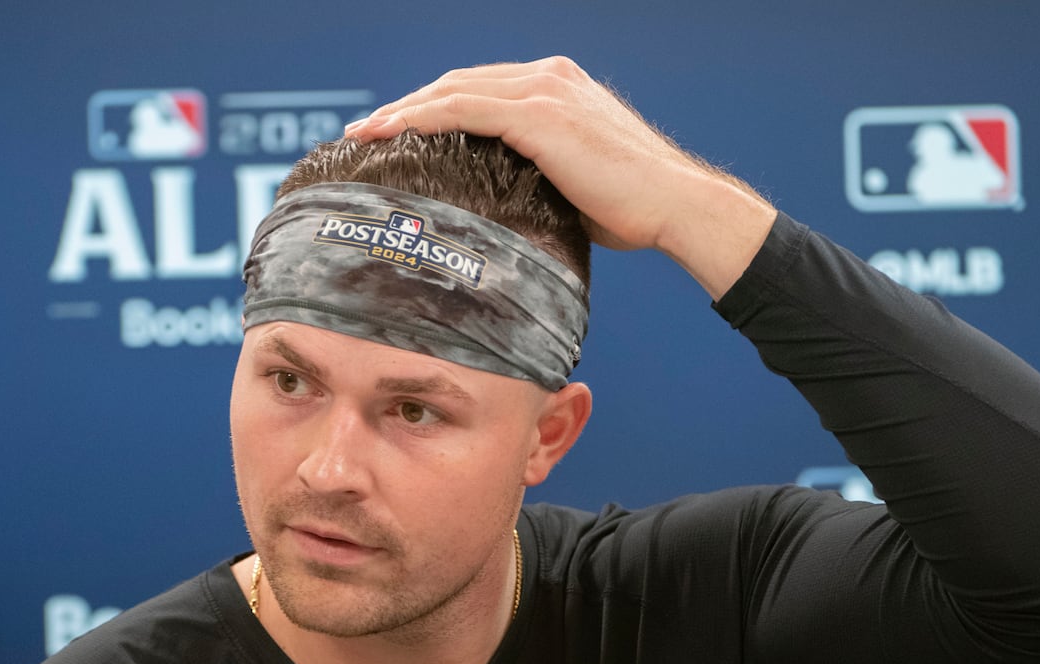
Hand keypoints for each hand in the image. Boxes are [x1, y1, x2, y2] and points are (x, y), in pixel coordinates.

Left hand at [343, 57, 775, 297]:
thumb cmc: (633, 209)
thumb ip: (538, 179)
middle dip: (410, 106)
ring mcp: (545, 91)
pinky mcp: (540, 114)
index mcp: (558, 88)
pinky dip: (422, 118)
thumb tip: (502, 210)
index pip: (479, 90)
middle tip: (368, 132)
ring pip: (453, 91)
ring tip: (365, 134)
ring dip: (404, 111)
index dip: (434, 108)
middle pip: (458, 83)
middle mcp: (549, 77)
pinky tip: (391, 134)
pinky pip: (463, 108)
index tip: (399, 132)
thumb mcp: (576, 185)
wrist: (674, 205)